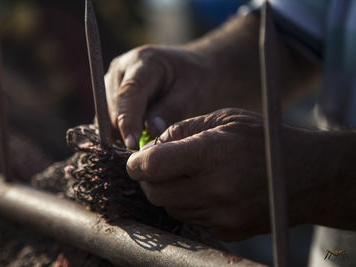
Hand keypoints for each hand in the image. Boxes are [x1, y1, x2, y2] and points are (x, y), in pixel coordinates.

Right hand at [105, 45, 216, 148]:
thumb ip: (173, 109)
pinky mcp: (110, 95)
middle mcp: (121, 69)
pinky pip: (109, 120)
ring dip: (125, 131)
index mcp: (143, 62)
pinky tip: (142, 132)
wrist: (192, 70)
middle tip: (151, 145)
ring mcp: (112, 82)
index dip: (128, 120)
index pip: (129, 94)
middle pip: (114, 108)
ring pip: (108, 117)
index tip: (132, 144)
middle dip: (128, 130)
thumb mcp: (193, 92)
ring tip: (150, 134)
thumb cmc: (196, 78)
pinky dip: (123, 131)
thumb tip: (152, 131)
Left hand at [127, 108, 268, 239]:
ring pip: (171, 209)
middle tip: (158, 167)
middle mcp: (216, 189)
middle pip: (155, 193)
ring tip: (187, 175)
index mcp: (213, 153)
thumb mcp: (222, 119)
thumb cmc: (261, 138)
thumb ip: (180, 131)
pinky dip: (188, 204)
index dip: (135, 163)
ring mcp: (223, 215)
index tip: (134, 161)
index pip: (153, 166)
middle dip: (148, 180)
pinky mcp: (228, 231)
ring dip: (168, 192)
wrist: (306, 175)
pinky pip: (191, 219)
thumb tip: (147, 150)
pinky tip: (205, 189)